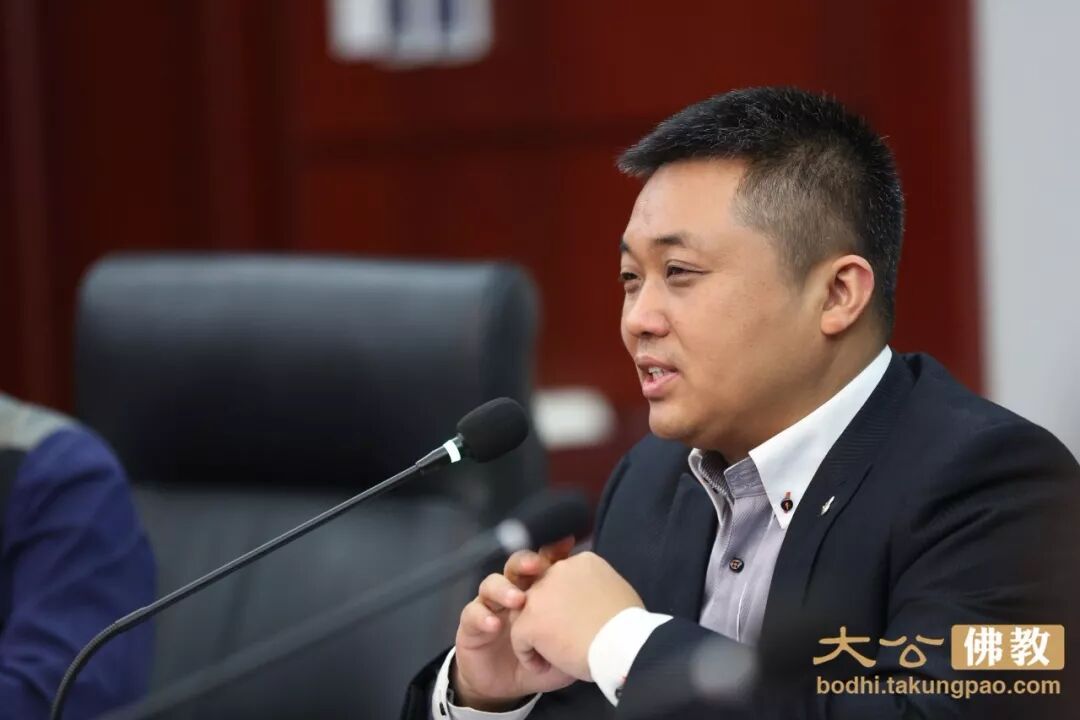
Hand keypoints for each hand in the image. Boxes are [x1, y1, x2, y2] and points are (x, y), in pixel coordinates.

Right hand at [451, 537, 576, 710]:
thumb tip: (601, 616)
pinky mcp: (471, 625)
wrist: (507, 689)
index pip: (544, 565)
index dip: (553, 552)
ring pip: (491, 583)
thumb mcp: (567, 653)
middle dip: (526, 562)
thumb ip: (580, 634)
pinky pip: (472, 613)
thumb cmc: (541, 665)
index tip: (567, 544)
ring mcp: (492, 607)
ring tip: (517, 600)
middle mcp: (514, 593)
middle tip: (538, 566)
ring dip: (504, 588)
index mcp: (539, 593)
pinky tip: (495, 625)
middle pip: (517, 565)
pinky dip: (483, 617)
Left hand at [510, 551, 642, 680]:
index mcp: (581, 562)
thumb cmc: (628, 626)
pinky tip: (545, 666)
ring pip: (526, 614)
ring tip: (557, 653)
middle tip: (565, 637)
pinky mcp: (529, 620)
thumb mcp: (614, 591)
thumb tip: (589, 599)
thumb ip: (593, 588)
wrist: (623, 645)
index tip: (578, 618)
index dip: (565, 600)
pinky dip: (529, 656)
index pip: (561, 577)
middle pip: (540, 592)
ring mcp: (540, 594)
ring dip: (538, 634)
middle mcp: (556, 570)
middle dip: (547, 615)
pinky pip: (519, 639)